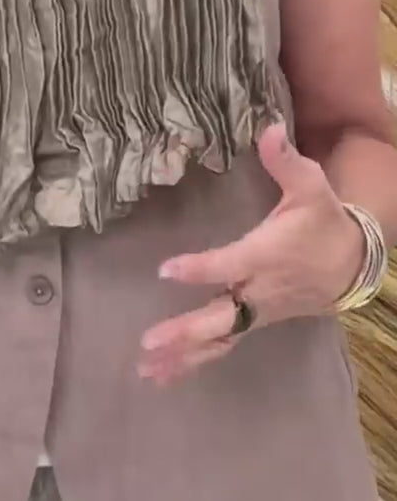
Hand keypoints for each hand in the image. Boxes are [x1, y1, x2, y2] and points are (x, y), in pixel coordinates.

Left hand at [139, 122, 364, 386]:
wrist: (353, 263)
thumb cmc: (324, 220)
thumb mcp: (311, 185)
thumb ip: (286, 160)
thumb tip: (270, 127)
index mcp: (266, 255)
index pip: (229, 265)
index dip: (199, 268)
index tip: (166, 270)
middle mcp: (259, 290)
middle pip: (221, 317)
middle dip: (185, 331)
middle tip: (148, 342)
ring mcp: (257, 312)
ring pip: (219, 339)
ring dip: (183, 356)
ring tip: (146, 369)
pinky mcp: (255, 322)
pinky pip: (223, 346)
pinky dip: (195, 361)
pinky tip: (166, 372)